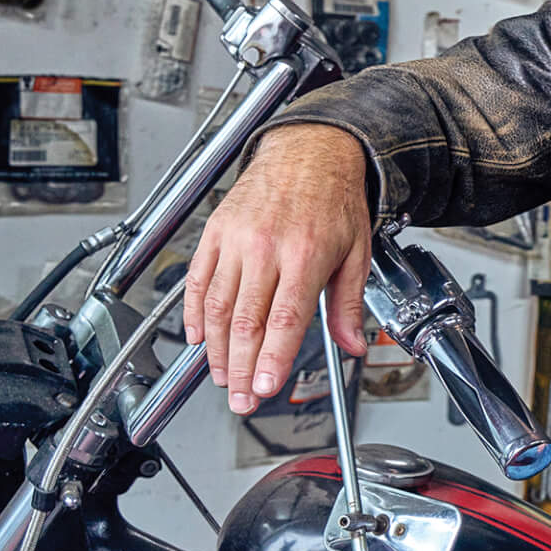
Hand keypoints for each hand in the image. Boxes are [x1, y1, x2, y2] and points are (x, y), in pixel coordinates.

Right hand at [184, 126, 372, 413]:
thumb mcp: (357, 251)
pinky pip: (197, 279)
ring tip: (222, 377)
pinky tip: (197, 338)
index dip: (271, 360)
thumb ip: (350, 303)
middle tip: (240, 400)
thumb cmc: (335, 199)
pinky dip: (193, 313)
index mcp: (306, 255)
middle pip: (245, 322)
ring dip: (215, 349)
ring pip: (216, 306)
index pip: (284, 320)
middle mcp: (266, 248)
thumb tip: (354, 344)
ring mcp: (236, 240)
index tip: (263, 388)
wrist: (309, 151)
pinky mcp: (215, 232)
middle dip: (240, 368)